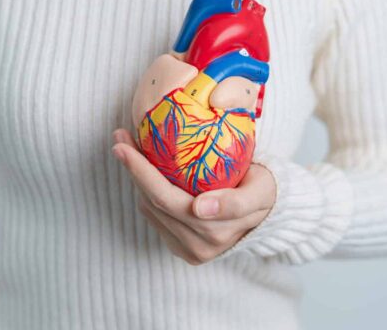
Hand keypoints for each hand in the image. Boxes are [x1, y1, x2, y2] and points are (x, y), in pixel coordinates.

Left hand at [111, 128, 276, 264]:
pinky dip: (147, 192)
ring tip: (128, 147)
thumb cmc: (263, 190)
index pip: (165, 198)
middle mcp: (200, 245)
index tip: (122, 146)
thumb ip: (236, 202)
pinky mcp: (182, 249)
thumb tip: (199, 208)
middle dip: (132, 168)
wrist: (268, 213)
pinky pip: (155, 216)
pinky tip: (145, 170)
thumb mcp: (259, 191)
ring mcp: (190, 250)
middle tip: (119, 137)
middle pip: (153, 202)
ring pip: (150, 209)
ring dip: (136, 179)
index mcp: (216, 231)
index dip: (140, 172)